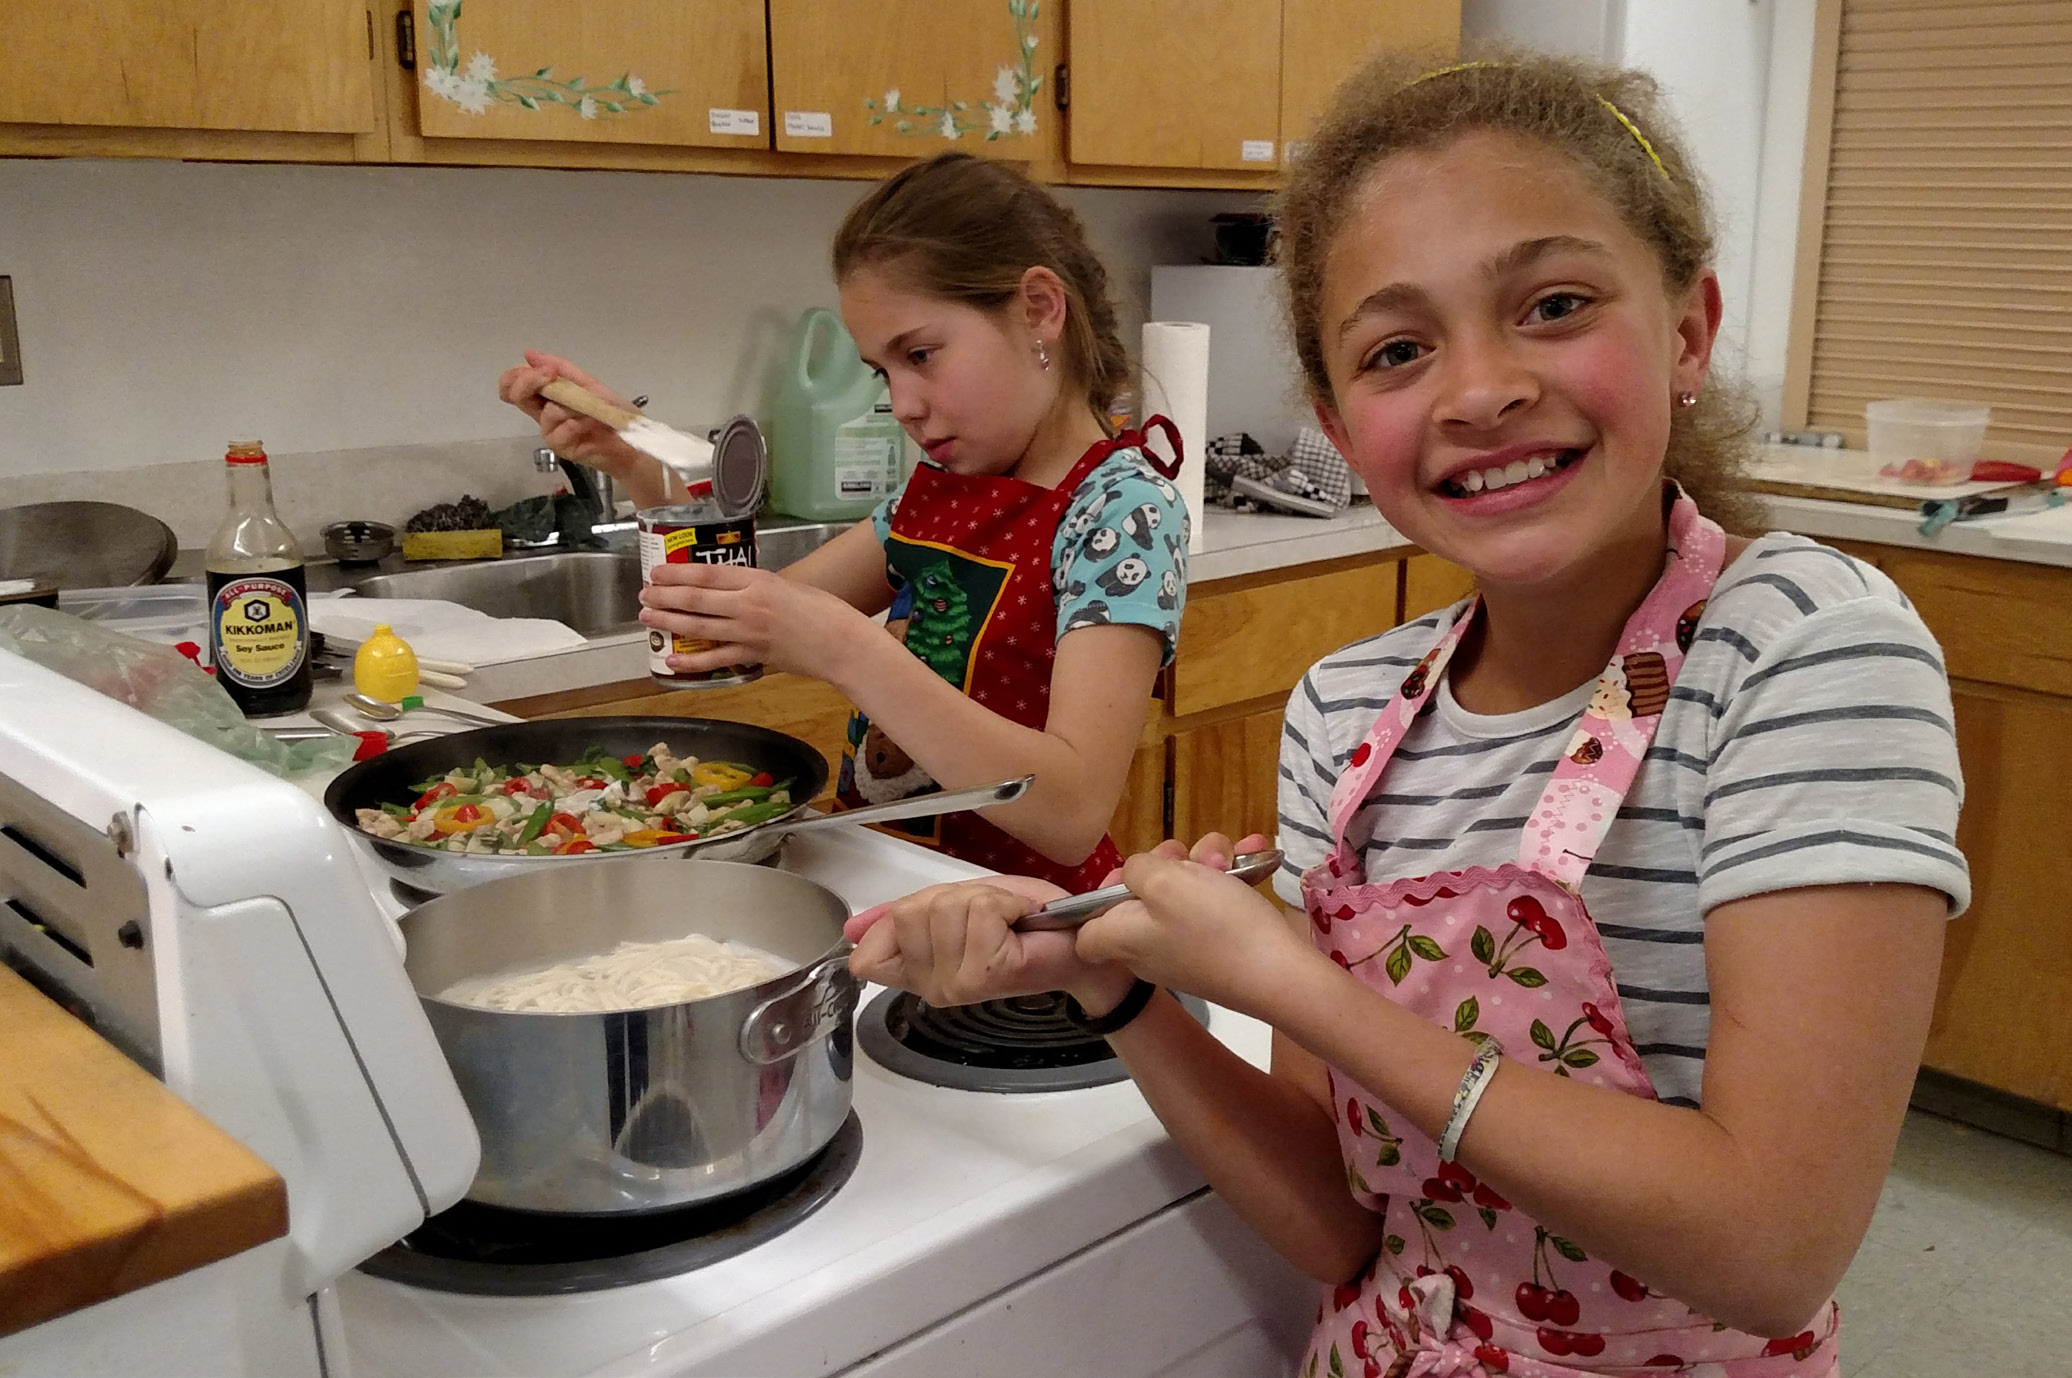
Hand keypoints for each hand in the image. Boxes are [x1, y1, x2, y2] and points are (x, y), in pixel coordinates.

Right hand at [497, 349, 650, 485]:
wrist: (632, 439)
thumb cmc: (612, 412)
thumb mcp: (588, 384)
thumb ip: (560, 369)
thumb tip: (529, 354)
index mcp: (546, 398)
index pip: (513, 386)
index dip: (517, 376)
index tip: (543, 369)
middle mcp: (543, 415)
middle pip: (515, 396)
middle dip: (530, 381)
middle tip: (551, 375)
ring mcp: (552, 432)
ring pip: (546, 412)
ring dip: (571, 406)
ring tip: (592, 410)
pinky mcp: (562, 448)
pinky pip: (560, 430)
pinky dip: (578, 422)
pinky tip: (592, 422)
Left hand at [640, 562, 872, 678]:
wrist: (842, 642)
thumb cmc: (823, 609)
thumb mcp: (788, 586)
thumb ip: (757, 588)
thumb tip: (730, 593)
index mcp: (758, 580)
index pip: (708, 574)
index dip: (678, 573)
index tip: (657, 572)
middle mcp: (748, 604)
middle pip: (696, 599)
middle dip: (665, 596)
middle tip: (643, 594)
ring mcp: (749, 633)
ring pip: (699, 627)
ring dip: (669, 622)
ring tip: (646, 618)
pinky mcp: (753, 656)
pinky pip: (716, 660)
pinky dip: (692, 663)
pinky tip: (672, 661)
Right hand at [847, 875, 1135, 1011]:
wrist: (1074, 948)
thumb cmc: (1022, 928)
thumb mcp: (951, 907)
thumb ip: (896, 919)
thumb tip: (849, 932)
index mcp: (916, 974)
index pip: (870, 952)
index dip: (897, 922)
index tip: (940, 916)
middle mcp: (929, 987)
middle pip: (910, 913)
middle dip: (954, 898)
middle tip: (989, 915)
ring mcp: (952, 985)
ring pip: (944, 909)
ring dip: (982, 900)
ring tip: (1005, 920)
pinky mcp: (981, 975)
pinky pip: (977, 912)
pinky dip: (1004, 904)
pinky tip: (1017, 924)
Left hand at [1074, 832, 1305, 1012]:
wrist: (1279, 975)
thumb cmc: (1214, 925)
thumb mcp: (1165, 880)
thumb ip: (1137, 868)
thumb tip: (1135, 873)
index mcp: (1121, 938)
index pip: (1084, 931)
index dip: (1097, 898)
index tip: (1126, 875)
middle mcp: (1147, 948)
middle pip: (1142, 897)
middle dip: (1172, 864)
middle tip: (1194, 858)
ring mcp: (1185, 949)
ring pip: (1185, 893)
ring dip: (1209, 865)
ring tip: (1232, 859)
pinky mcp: (1219, 949)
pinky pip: (1215, 905)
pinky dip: (1232, 880)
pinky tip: (1254, 858)